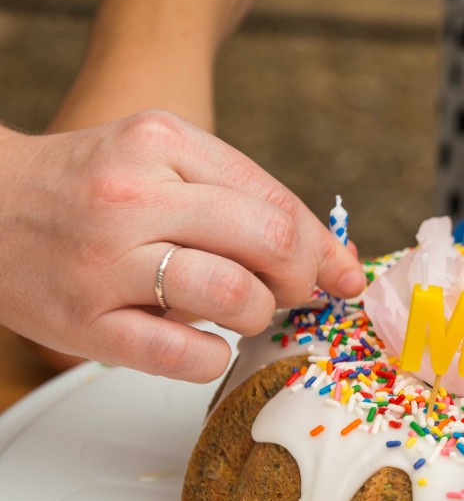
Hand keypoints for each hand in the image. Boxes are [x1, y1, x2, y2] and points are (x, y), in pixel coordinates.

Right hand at [0, 110, 364, 381]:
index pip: (277, 203)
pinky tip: (197, 339)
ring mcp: (106, 262)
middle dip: (300, 279)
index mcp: (162, 144)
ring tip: (236, 310)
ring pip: (234, 296)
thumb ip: (246, 199)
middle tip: (289, 292)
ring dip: (256, 313)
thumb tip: (336, 261)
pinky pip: (186, 355)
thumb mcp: (163, 162)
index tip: (341, 274)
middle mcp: (134, 197)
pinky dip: (211, 355)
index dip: (323, 249)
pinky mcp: (86, 324)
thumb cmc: (89, 188)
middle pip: (270, 244)